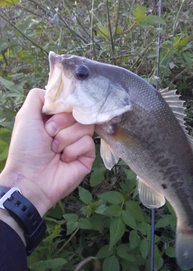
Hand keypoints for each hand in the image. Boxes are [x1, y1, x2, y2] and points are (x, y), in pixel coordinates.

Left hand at [0, 88, 94, 216]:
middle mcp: (67, 128)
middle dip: (61, 122)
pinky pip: (89, 143)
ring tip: (54, 150)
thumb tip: (56, 91)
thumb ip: (38, 97)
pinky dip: (73, 150)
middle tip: (48, 134)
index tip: (52, 113)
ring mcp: (78, 142)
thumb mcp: (25, 116)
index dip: (63, 105)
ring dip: (66, 137)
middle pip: (79, 112)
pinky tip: (64, 159)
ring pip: (85, 126)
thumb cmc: (25, 149)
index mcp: (53, 118)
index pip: (69, 101)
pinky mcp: (87, 156)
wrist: (31, 179)